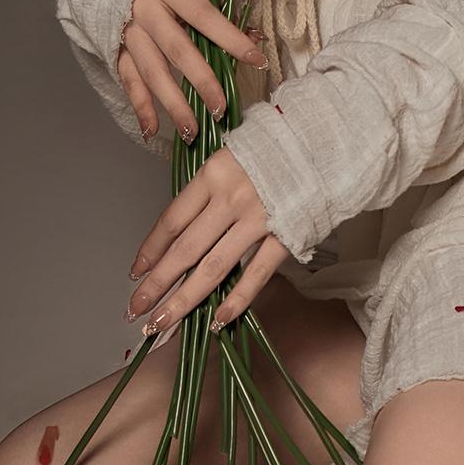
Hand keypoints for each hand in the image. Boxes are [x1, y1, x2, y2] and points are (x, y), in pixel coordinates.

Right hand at [117, 0, 265, 143]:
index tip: (256, 59)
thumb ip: (223, 7)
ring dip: (173, 104)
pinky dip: (140, 107)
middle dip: (201, 81)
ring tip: (192, 132)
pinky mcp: (117, 48)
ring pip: (152, 72)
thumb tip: (256, 37)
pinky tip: (151, 130)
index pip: (204, 14)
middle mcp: (145, 8)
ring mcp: (127, 31)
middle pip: (177, 49)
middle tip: (220, 108)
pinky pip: (129, 81)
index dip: (231, 37)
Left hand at [127, 145, 290, 338]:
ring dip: (184, 299)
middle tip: (136, 310)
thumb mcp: (234, 155)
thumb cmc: (278, 148)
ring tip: (163, 323)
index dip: (150, 250)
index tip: (135, 273)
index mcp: (214, 173)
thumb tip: (182, 231)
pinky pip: (255, 275)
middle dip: (157, 284)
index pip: (172, 219)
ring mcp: (258, 219)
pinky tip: (216, 321)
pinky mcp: (285, 235)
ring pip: (212, 268)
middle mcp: (231, 198)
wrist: (328, 141)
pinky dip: (235, 301)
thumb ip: (210, 189)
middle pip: (184, 249)